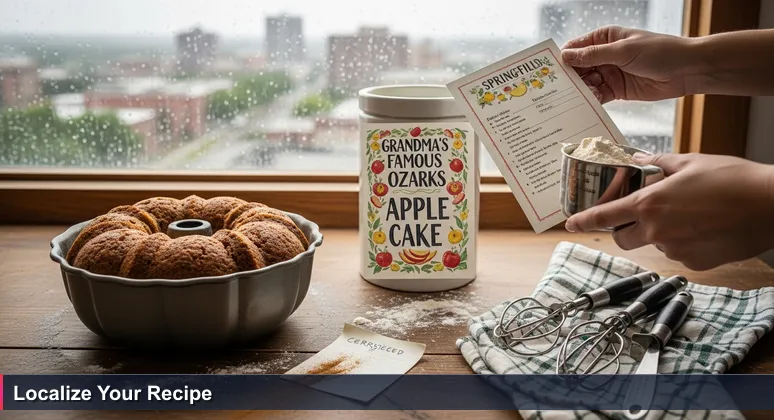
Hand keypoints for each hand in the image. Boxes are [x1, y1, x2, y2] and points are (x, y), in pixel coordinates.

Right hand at [561, 25, 700, 102]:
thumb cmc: (659, 51)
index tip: (548, 71)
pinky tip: (584, 105)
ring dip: (579, 91)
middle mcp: (605, 55)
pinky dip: (591, 101)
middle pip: (578, 68)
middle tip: (554, 91)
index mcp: (605, 38)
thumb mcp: (624, 51)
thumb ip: (594, 55)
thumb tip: (567, 56)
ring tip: (569, 100)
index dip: (562, 58)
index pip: (576, 47)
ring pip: (587, 83)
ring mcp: (610, 73)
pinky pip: (598, 96)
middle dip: (568, 78)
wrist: (687, 70)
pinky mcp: (618, 90)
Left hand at [564, 153, 773, 270]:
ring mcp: (676, 250)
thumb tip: (638, 160)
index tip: (570, 224)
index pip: (605, 216)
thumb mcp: (690, 162)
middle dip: (622, 229)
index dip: (584, 221)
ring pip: (654, 244)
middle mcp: (657, 231)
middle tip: (637, 216)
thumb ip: (658, 164)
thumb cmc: (732, 179)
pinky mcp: (695, 263)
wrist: (771, 205)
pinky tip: (703, 227)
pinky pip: (678, 253)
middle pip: (622, 238)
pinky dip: (683, 243)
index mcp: (650, 204)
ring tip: (689, 214)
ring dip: (659, 233)